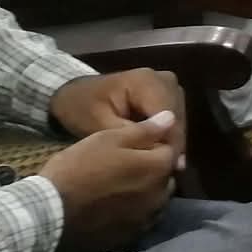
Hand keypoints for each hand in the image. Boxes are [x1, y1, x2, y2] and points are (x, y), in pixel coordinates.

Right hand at [39, 112, 178, 251]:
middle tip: (122, 167)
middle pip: (164, 176)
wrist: (49, 212)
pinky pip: (141, 219)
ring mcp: (146, 218)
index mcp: (158, 168)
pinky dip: (134, 212)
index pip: (169, 150)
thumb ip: (144, 130)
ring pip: (155, 199)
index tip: (131, 147)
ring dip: (145, 191)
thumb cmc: (78, 168)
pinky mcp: (130, 236)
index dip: (152, 146)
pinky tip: (114, 208)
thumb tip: (171, 118)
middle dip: (151, 169)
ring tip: (118, 188)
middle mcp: (160, 195)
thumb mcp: (108, 139)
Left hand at [50, 71, 183, 162]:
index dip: (171, 143)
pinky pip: (173, 115)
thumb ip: (132, 135)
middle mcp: (163, 79)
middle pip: (178, 116)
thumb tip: (165, 151)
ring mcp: (166, 84)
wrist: (72, 93)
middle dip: (172, 144)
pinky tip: (159, 152)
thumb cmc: (81, 108)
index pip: (170, 116)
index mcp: (146, 82)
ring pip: (179, 117)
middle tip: (167, 173)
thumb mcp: (99, 124)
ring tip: (164, 166)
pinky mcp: (165, 91)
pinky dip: (166, 134)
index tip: (169, 170)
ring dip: (171, 140)